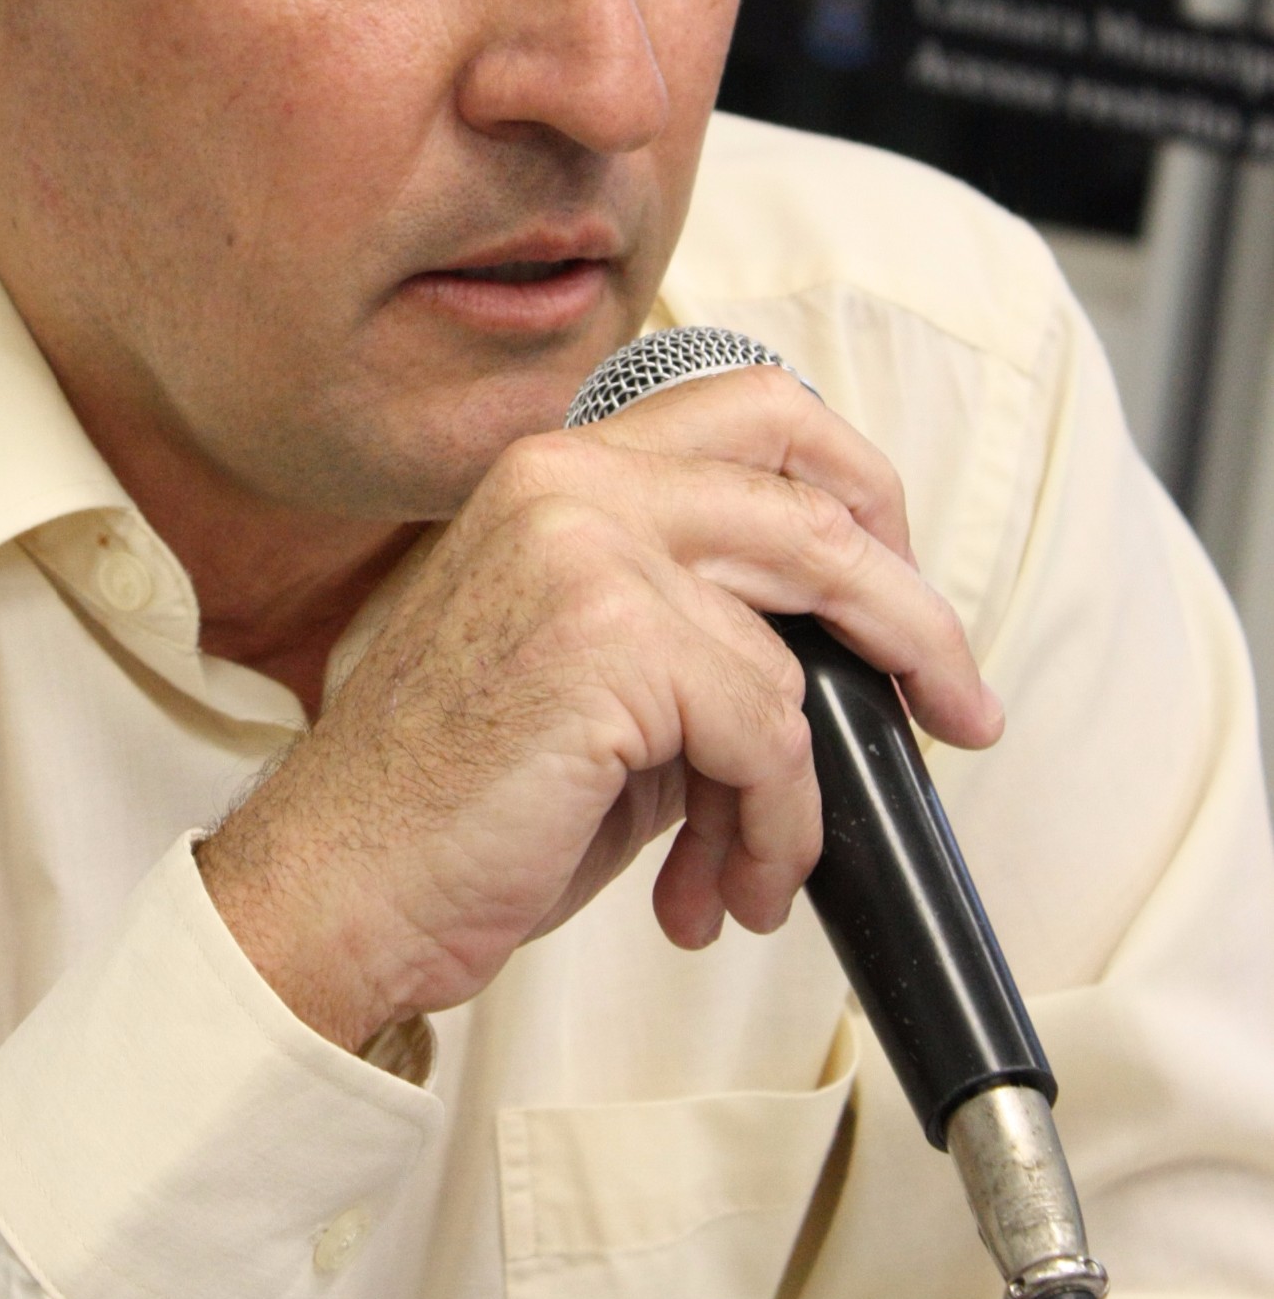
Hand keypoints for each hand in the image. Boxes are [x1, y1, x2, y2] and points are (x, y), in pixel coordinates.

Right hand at [196, 365, 1001, 1050]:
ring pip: (799, 642)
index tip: (902, 583)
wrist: (340, 886)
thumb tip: (848, 661)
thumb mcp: (591, 675)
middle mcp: (572, 482)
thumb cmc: (455, 801)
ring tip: (752, 869)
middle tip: (958, 707)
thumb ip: (699, 628)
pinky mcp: (609, 638)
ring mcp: (589, 548)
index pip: (756, 409)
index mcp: (559, 470)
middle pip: (814, 496)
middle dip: (912, 613)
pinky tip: (710, 889)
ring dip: (805, 786)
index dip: (857, 487)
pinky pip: (768, 734)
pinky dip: (770, 831)